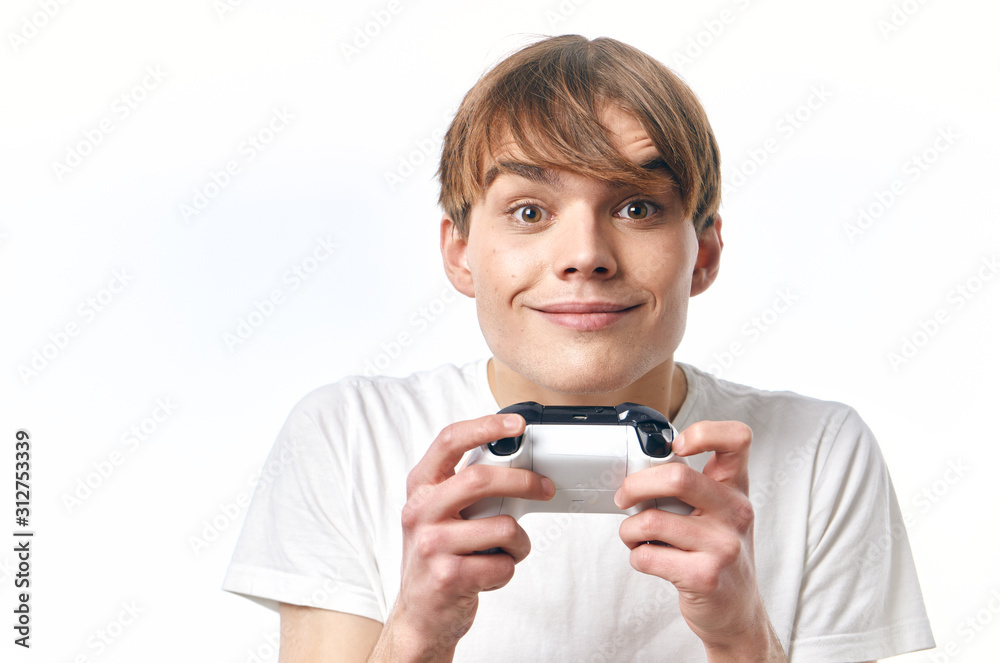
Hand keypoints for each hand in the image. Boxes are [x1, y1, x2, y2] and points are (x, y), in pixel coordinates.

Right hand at [373, 413, 554, 661]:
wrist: (421, 614)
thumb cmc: (440, 556)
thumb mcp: (442, 513)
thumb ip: (467, 488)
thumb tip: (517, 463)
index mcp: (421, 487)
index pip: (449, 441)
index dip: (485, 426)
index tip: (516, 424)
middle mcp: (420, 511)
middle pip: (480, 478)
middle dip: (522, 481)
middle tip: (544, 488)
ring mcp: (430, 545)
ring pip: (502, 527)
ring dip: (519, 542)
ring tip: (508, 551)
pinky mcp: (448, 577)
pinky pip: (502, 564)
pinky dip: (508, 569)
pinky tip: (489, 574)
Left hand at [616, 421, 784, 659]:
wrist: (737, 612)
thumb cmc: (718, 554)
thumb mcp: (718, 514)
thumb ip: (692, 489)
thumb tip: (638, 470)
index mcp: (737, 488)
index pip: (738, 439)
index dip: (705, 431)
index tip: (676, 446)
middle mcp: (736, 513)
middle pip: (677, 477)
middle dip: (635, 486)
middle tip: (624, 498)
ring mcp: (724, 546)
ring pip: (652, 521)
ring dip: (629, 530)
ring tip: (635, 536)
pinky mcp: (705, 577)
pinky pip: (647, 556)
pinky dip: (636, 557)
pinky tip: (649, 559)